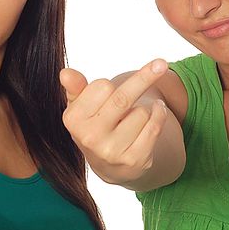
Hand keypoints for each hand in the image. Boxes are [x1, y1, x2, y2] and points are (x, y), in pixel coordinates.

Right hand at [60, 59, 168, 184]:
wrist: (111, 165)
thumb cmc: (95, 126)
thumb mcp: (80, 106)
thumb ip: (75, 88)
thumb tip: (66, 73)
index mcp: (73, 120)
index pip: (102, 86)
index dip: (108, 86)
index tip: (107, 91)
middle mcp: (90, 138)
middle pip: (123, 97)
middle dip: (145, 77)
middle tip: (161, 64)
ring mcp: (113, 151)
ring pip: (142, 112)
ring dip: (145, 107)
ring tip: (135, 115)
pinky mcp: (135, 159)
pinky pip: (156, 126)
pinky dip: (160, 114)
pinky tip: (157, 112)